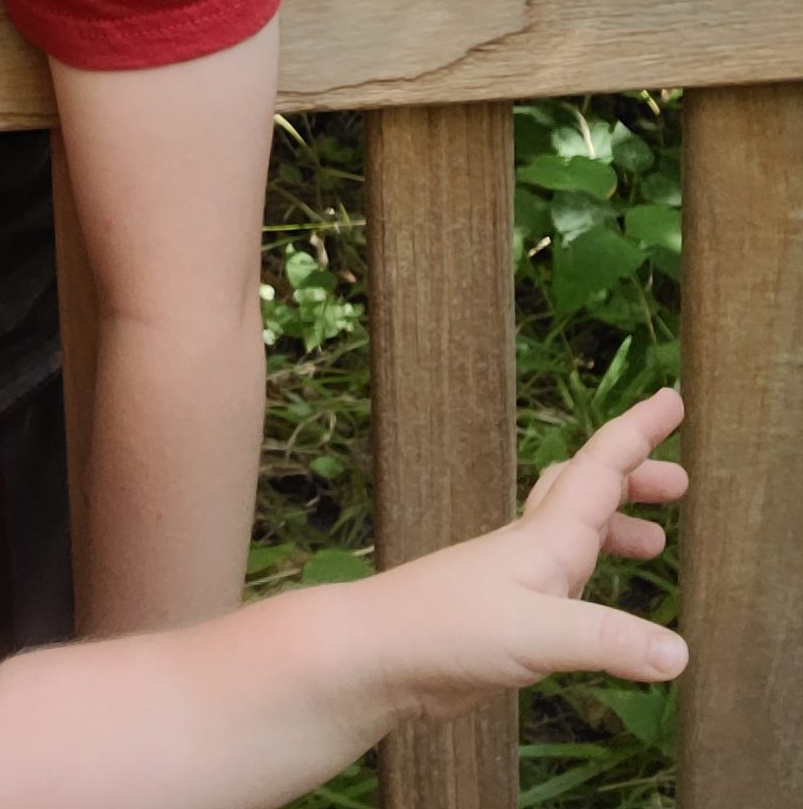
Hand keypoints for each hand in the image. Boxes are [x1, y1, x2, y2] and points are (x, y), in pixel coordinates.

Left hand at [375, 387, 687, 720]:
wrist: (373, 655)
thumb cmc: (442, 629)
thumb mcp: (536, 634)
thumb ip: (608, 640)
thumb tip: (679, 652)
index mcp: (543, 539)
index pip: (600, 469)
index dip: (636, 432)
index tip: (673, 399)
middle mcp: (530, 549)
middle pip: (586, 493)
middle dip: (633, 478)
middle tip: (679, 480)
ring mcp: (513, 581)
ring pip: (571, 535)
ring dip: (614, 526)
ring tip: (655, 541)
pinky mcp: (503, 617)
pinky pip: (559, 580)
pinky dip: (587, 574)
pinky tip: (596, 606)